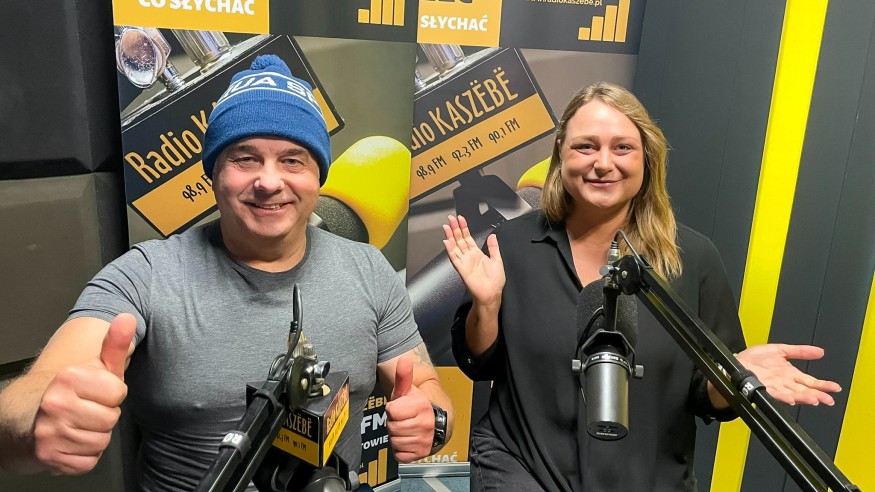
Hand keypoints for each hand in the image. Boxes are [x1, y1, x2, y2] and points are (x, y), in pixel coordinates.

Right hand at [33, 314, 135, 473]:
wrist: (27, 418)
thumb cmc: (71, 391)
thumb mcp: (95, 366)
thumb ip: (115, 344)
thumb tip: (128, 318)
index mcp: (69, 377)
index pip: (118, 393)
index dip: (112, 393)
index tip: (95, 391)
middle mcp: (55, 404)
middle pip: (111, 419)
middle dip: (104, 416)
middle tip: (86, 410)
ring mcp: (50, 432)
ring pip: (101, 442)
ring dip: (95, 436)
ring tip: (78, 425)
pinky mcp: (49, 456)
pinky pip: (89, 461)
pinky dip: (85, 455)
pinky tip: (72, 441)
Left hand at [384, 355, 434, 462]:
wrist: (433, 422)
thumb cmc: (417, 406)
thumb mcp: (409, 391)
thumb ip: (404, 376)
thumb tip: (404, 359)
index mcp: (421, 406)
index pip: (392, 411)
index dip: (393, 409)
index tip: (401, 408)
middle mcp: (425, 424)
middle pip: (392, 427)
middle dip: (394, 423)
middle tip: (403, 419)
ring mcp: (424, 440)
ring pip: (395, 441)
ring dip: (396, 436)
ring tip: (405, 428)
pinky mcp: (421, 453)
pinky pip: (399, 454)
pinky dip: (400, 449)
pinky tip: (407, 440)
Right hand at [442, 214, 504, 306]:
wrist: (492, 295)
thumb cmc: (494, 282)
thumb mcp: (497, 260)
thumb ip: (493, 247)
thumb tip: (493, 236)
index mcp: (477, 254)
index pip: (468, 237)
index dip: (464, 228)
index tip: (461, 219)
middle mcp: (469, 257)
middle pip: (460, 239)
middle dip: (455, 228)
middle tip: (451, 218)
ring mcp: (464, 262)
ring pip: (455, 247)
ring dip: (450, 236)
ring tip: (446, 227)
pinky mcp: (462, 270)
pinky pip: (454, 258)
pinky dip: (450, 250)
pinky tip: (447, 242)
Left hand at [735, 344, 841, 405]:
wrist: (737, 361)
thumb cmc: (755, 358)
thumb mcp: (781, 350)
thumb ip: (800, 351)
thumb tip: (820, 351)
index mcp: (790, 374)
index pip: (810, 381)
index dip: (823, 385)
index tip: (835, 388)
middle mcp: (785, 383)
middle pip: (804, 390)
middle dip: (817, 395)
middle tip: (828, 399)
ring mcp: (775, 387)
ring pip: (793, 394)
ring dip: (803, 398)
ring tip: (814, 399)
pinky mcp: (764, 388)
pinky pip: (776, 394)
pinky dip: (784, 397)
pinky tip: (791, 399)